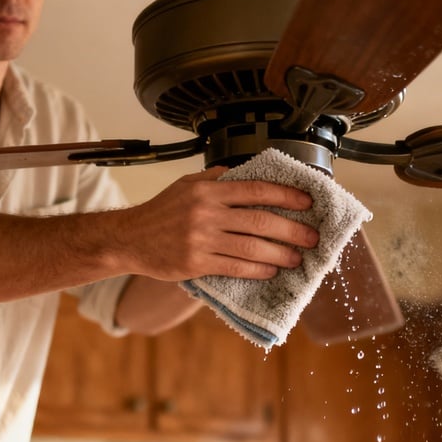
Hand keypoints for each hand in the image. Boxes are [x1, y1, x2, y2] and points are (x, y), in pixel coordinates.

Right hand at [115, 166, 319, 280]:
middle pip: (260, 221)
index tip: (306, 202)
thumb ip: (215, 178)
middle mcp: (206, 213)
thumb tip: (244, 171)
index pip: (256, 190)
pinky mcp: (196, 264)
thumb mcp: (185, 185)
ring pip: (252, 247)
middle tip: (312, 236)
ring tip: (297, 258)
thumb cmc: (160, 212)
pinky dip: (258, 269)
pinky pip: (235, 267)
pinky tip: (271, 270)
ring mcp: (201, 240)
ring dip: (280, 254)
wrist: (130, 239)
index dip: (286, 195)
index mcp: (207, 191)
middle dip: (292, 230)